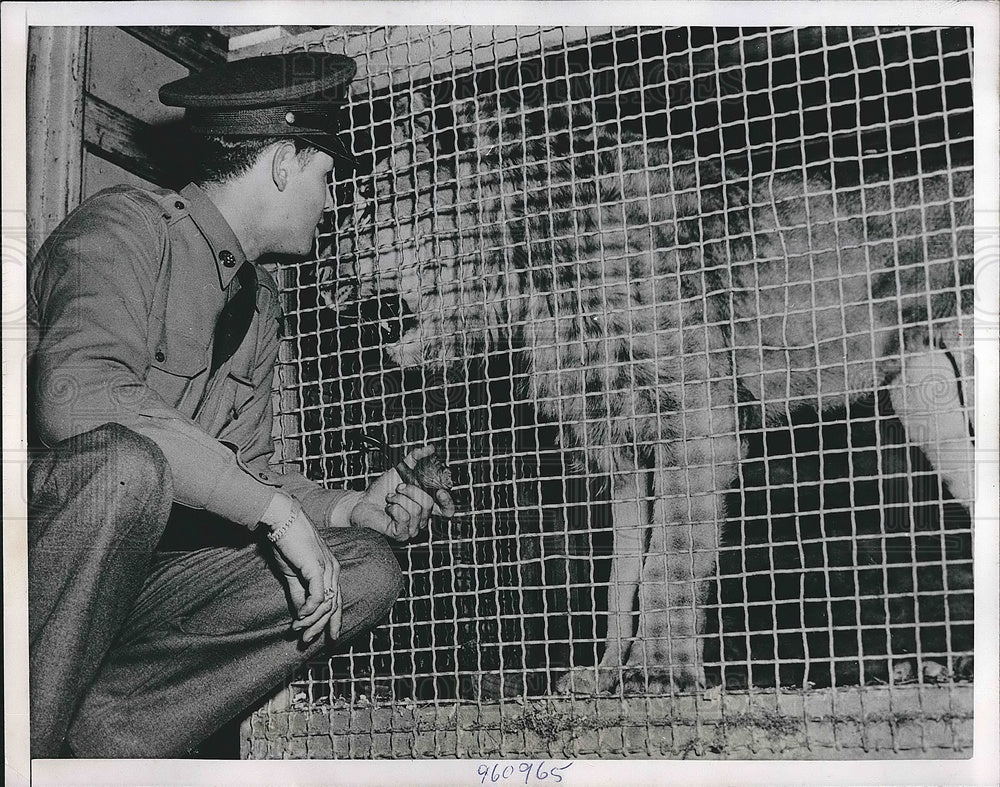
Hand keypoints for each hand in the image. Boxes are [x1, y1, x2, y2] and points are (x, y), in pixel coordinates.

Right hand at [268, 503, 342, 643]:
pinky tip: (300, 617)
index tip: (329, 638)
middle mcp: (333, 570)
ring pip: (326, 604)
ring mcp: (327, 568)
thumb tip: (299, 613)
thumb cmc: (286, 543)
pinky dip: (309, 609)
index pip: (336, 600)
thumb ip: (298, 592)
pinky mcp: (317, 567)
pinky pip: (318, 596)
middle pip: (333, 605)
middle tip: (307, 641)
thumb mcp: (292, 573)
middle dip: (322, 626)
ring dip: (311, 621)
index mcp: (330, 570)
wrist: (281, 520)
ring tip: (297, 630)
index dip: (333, 621)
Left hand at [351, 445, 455, 539]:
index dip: (447, 502)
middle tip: (398, 487)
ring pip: (416, 510)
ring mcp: (412, 528)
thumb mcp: (401, 469)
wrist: (363, 501)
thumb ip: (416, 458)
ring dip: (399, 499)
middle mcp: (421, 518)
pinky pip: (404, 518)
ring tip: (390, 498)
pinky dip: (393, 508)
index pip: (447, 509)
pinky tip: (389, 508)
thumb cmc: (383, 489)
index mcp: (426, 505)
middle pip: (429, 503)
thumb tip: (430, 448)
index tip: (441, 491)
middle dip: (411, 490)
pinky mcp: (401, 534)